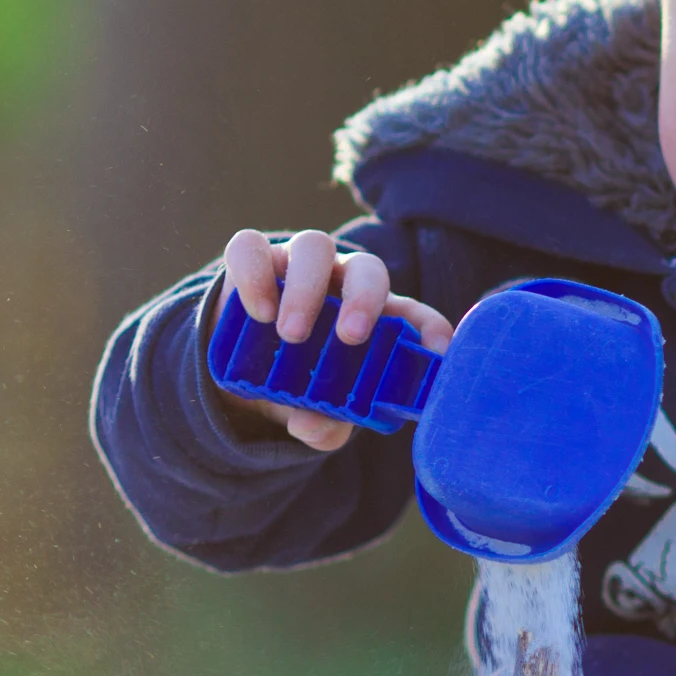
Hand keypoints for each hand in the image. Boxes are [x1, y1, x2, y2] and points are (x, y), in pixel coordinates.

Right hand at [220, 227, 453, 451]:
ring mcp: (297, 266)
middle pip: (367, 269)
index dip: (430, 329)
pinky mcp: (252, 260)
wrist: (239, 362)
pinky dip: (254, 275)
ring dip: (307, 289)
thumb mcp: (313, 408)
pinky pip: (250, 248)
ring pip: (313, 248)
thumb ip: (323, 424)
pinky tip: (257, 312)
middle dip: (364, 299)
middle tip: (350, 338)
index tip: (436, 352)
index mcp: (372, 317)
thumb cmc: (296, 380)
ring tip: (292, 335)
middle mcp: (340, 282)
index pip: (414, 315)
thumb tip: (315, 427)